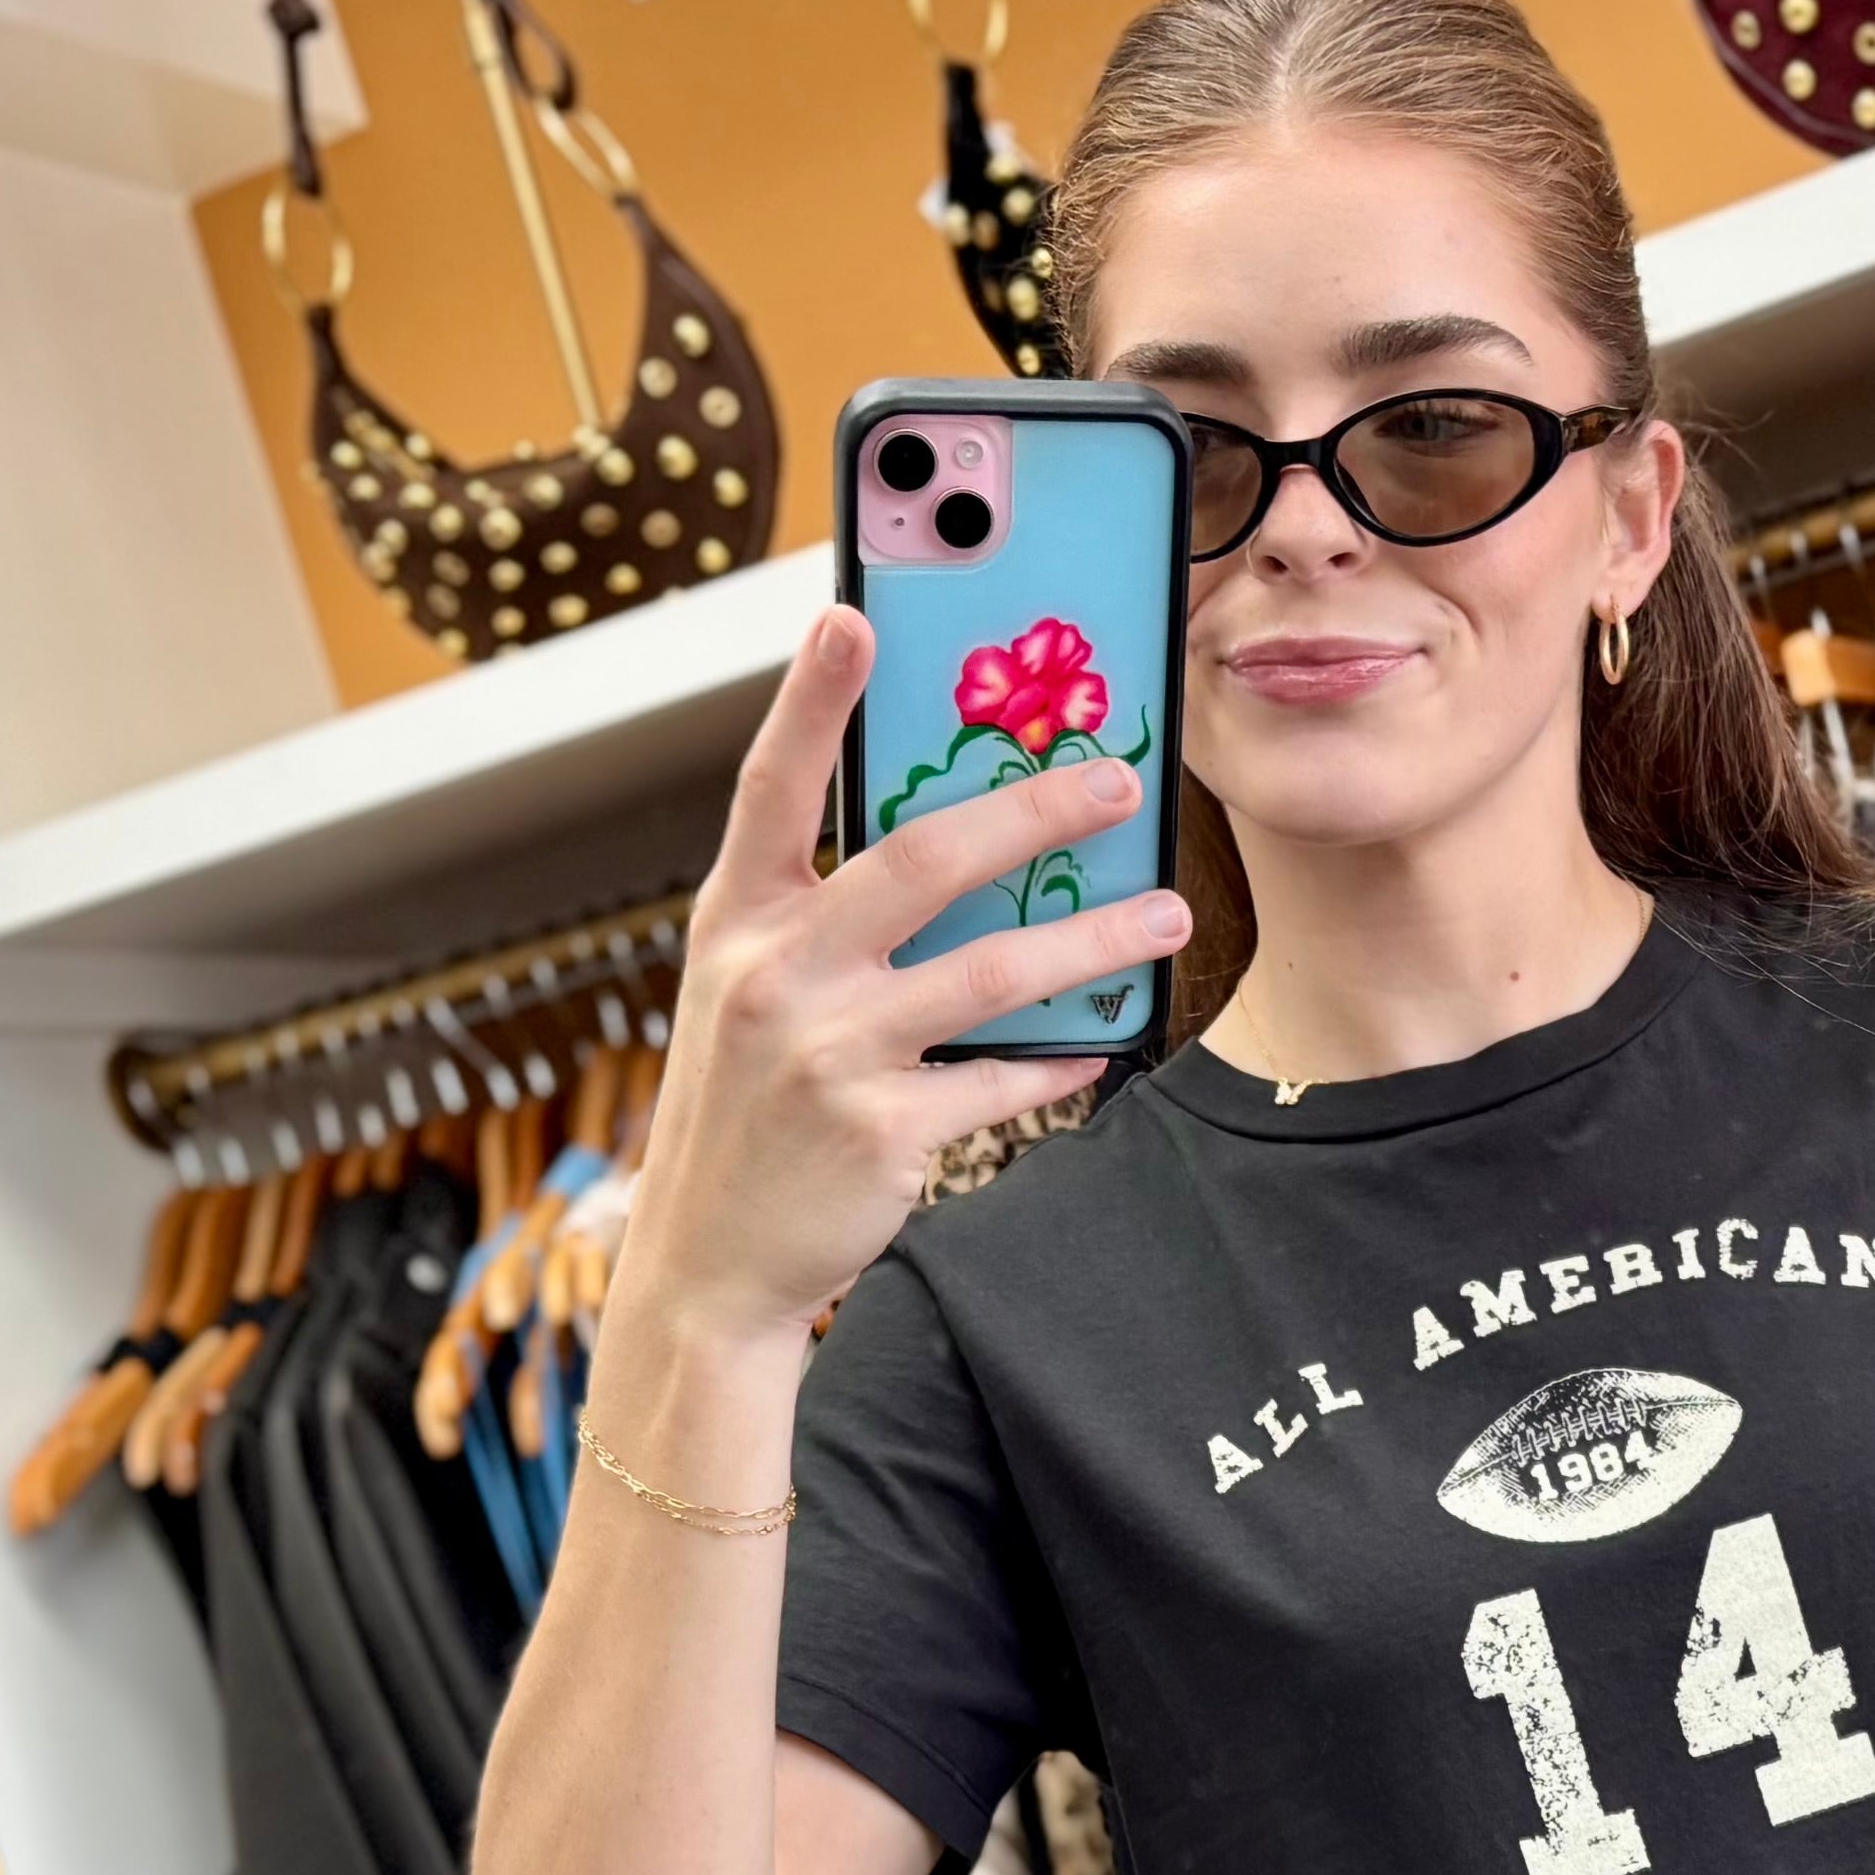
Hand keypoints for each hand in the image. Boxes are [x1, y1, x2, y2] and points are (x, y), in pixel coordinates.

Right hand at [609, 605, 1191, 1359]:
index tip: (854, 613)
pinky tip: (1100, 1047)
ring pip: (993, 973)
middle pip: (923, 860)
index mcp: (735, 922)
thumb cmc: (745, 1112)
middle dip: (1033, 811)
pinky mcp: (880, 1131)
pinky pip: (999, 1077)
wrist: (709, 1261)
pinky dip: (1057, 1062)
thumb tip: (953, 852)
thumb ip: (821, 921)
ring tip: (1166, 914)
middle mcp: (773, 974)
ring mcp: (826, 1053)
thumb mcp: (747, 997)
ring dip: (1094, 940)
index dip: (810, 700)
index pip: (770, 788)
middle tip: (1119, 782)